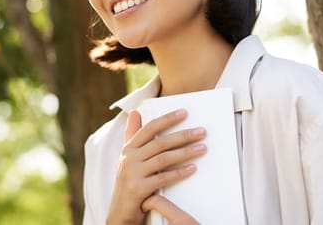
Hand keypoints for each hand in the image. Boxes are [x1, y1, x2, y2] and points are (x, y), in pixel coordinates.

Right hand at [105, 109, 206, 224]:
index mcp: (128, 148)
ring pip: (163, 158)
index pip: (149, 128)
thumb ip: (132, 134)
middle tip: (202, 131)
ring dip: (185, 152)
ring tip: (202, 148)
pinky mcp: (139, 189)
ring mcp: (133, 173)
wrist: (120, 210)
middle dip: (183, 135)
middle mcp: (129, 158)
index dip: (167, 119)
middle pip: (160, 142)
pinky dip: (179, 173)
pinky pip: (163, 178)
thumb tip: (135, 112)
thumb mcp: (128, 157)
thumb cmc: (129, 181)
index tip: (184, 113)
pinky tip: (193, 168)